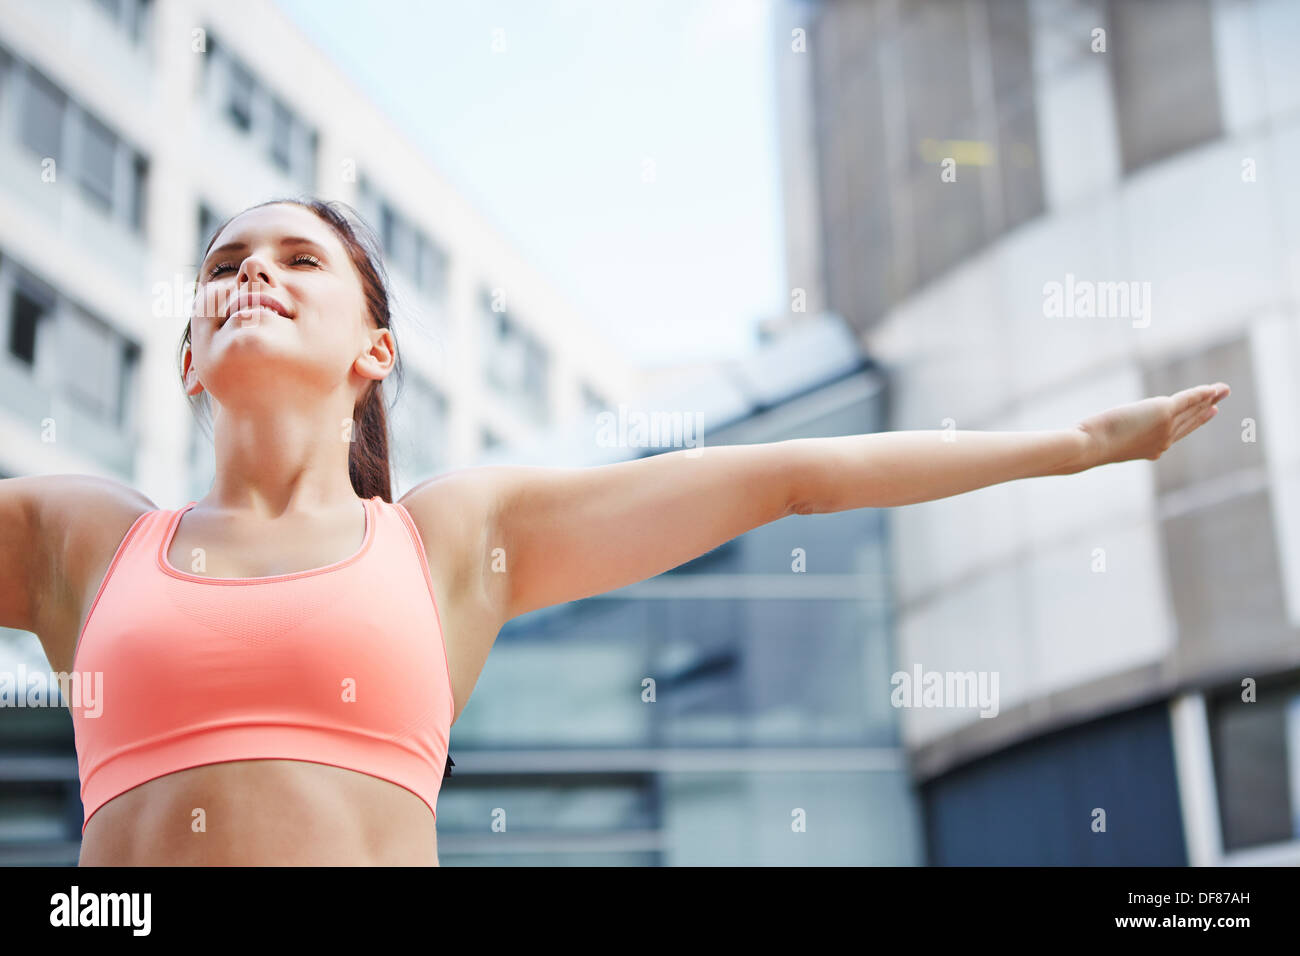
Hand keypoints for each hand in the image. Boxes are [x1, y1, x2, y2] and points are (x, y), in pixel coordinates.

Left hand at [1075, 382, 1229, 468]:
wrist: (1090, 445)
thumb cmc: (1090, 444)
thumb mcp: (1110, 440)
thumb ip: (1120, 436)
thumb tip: (1108, 429)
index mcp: (1154, 449)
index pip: (1180, 432)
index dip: (1196, 421)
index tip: (1209, 411)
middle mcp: (1165, 440)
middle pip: (1191, 421)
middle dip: (1207, 408)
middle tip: (1220, 397)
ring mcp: (1166, 427)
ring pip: (1192, 409)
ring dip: (1209, 397)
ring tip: (1223, 389)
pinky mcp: (1163, 412)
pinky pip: (1188, 399)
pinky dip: (1201, 393)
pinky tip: (1212, 388)